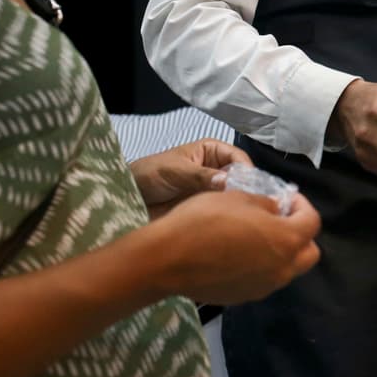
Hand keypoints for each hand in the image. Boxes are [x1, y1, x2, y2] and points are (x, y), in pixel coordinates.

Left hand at [130, 138, 251, 217]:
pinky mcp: (206, 209)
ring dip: (237, 206)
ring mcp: (212, 190)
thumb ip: (201, 176)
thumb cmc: (149, 174)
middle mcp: (216, 170)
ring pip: (234, 196)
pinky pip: (222, 212)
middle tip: (250, 207)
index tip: (250, 188)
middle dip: (246, 190)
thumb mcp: (175, 171)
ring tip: (242, 218)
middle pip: (242, 178)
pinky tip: (231, 225)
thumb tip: (228, 181)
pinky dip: (227, 217)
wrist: (126, 197)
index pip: (239, 158)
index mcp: (212, 151)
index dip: (247, 172)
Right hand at [154, 189, 321, 304]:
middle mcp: (282, 268)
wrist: (168, 259)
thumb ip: (267, 204)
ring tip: (257, 236)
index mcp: (286, 240)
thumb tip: (276, 210)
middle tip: (279, 219)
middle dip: (300, 234)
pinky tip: (238, 254)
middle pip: (308, 253)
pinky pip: (264, 280)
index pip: (312, 222)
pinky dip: (261, 267)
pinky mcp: (244, 298)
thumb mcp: (239, 198)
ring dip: (282, 252)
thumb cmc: (205, 220)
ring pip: (287, 270)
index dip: (302, 205)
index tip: (286, 198)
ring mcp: (264, 287)